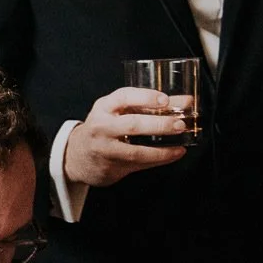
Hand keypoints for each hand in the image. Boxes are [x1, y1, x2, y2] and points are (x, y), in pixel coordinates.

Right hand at [62, 87, 190, 187]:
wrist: (77, 156)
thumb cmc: (104, 128)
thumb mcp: (118, 111)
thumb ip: (148, 105)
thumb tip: (186, 101)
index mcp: (104, 107)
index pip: (124, 97)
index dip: (145, 97)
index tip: (165, 100)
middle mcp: (102, 126)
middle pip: (132, 125)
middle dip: (159, 124)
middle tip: (180, 124)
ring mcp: (106, 148)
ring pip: (136, 150)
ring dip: (162, 149)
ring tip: (180, 144)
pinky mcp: (112, 166)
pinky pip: (139, 163)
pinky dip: (159, 159)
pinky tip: (174, 154)